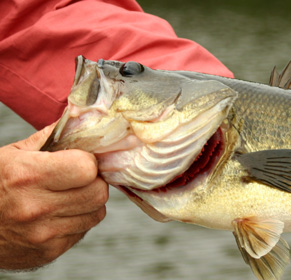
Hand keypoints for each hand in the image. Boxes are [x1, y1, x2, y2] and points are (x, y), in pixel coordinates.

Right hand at [0, 123, 107, 269]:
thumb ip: (50, 138)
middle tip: (77, 179)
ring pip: (97, 213)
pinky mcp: (48, 252)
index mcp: (27, 175)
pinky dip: (76, 221)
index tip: (79, 161)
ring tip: (66, 196)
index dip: (88, 162)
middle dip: (93, 182)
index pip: (87, 167)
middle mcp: (35, 207)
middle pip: (98, 192)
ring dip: (88, 203)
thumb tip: (83, 118)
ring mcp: (42, 233)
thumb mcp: (11, 155)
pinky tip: (56, 215)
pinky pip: (83, 231)